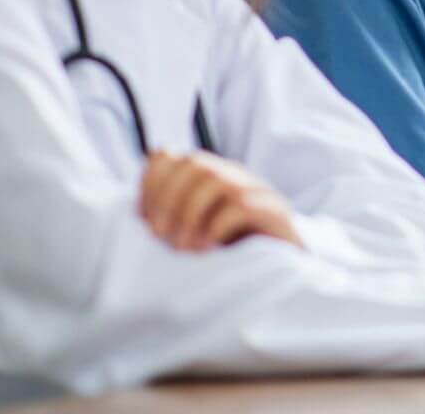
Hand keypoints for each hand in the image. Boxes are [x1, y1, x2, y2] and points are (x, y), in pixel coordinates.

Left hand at [138, 149, 301, 251]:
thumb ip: (172, 206)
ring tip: (181, 247)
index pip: (174, 158)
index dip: (152, 183)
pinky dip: (217, 227)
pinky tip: (206, 249)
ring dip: (190, 213)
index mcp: (211, 174)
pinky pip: (242, 206)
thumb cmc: (232, 247)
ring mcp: (256, 190)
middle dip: (169, 199)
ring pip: (218, 180)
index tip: (141, 219)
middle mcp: (234, 175)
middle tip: (158, 236)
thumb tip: (147, 178)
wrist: (283, 266)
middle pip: (196, 164)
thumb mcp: (195, 227)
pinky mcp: (274, 211)